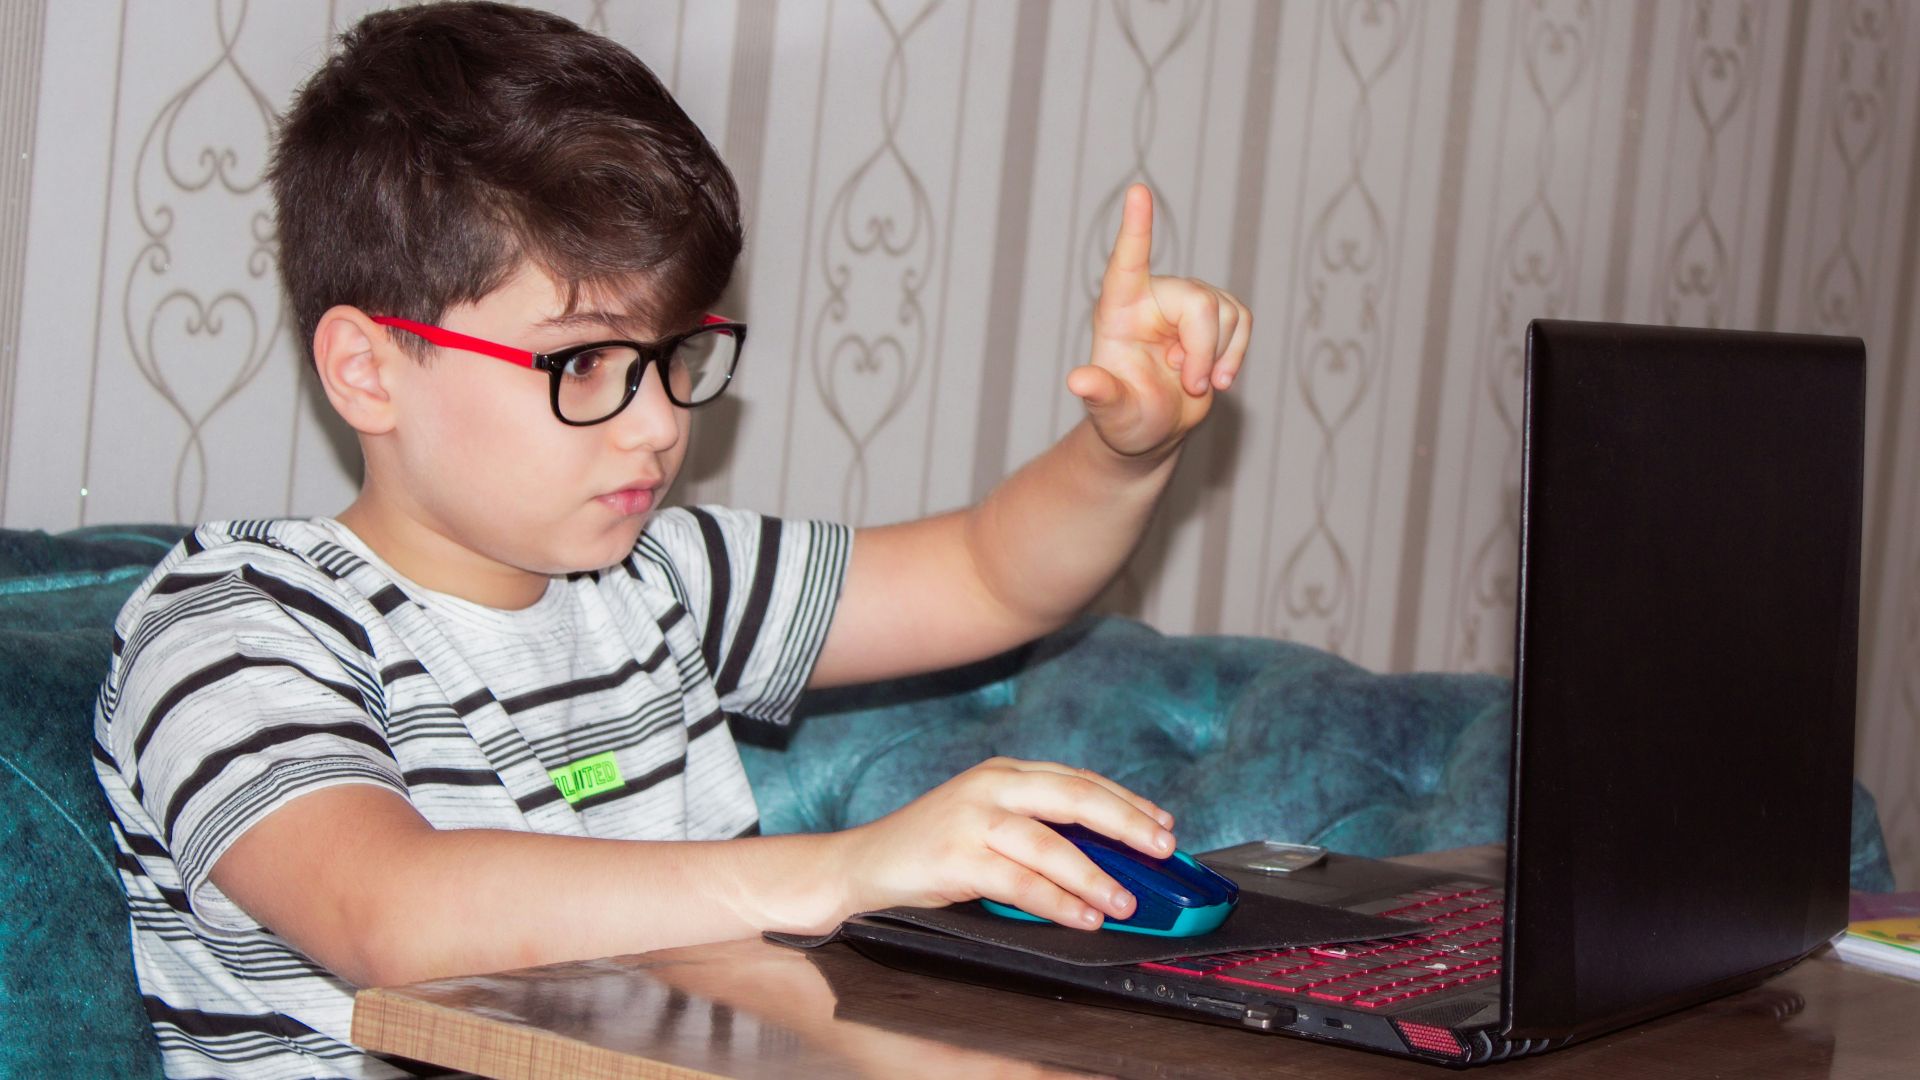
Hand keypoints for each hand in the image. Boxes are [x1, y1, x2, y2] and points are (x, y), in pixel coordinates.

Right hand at [832, 757, 1176, 928]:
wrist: (858, 868)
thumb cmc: (929, 852)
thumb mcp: (986, 824)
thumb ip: (1037, 829)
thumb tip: (1109, 858)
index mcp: (1003, 773)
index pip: (1079, 780)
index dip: (1125, 802)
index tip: (1163, 824)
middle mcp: (990, 786)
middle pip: (1075, 798)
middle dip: (1127, 824)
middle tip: (1164, 850)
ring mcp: (971, 819)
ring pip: (1052, 844)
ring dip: (1097, 875)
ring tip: (1126, 901)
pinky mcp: (955, 857)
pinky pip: (1020, 882)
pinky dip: (1058, 902)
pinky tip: (1084, 917)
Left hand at [1071, 184, 1250, 458]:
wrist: (1152, 426)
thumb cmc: (1125, 416)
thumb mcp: (1111, 412)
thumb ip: (1100, 395)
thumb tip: (1078, 382)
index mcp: (1118, 309)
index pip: (1127, 263)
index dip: (1136, 229)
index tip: (1137, 192)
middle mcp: (1153, 297)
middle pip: (1199, 302)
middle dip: (1203, 350)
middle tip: (1194, 387)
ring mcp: (1187, 303)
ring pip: (1227, 312)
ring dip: (1219, 357)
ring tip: (1194, 384)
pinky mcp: (1216, 315)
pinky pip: (1243, 321)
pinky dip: (1235, 355)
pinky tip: (1215, 378)